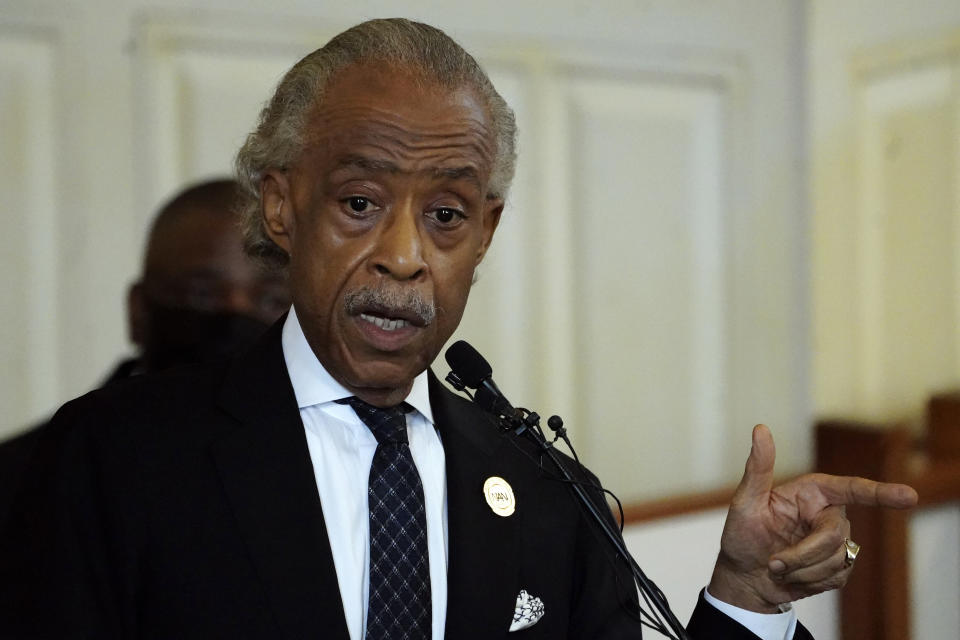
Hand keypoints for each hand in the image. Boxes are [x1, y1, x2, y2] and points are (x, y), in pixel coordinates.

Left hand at [707, 424, 917, 612]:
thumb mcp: (745, 501)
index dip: (881, 493)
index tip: (909, 497)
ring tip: (777, 568)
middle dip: (803, 554)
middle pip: (835, 534)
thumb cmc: (742, 535)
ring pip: (837, 558)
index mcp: (812, 492)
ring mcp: (836, 541)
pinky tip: (793, 577)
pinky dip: (809, 581)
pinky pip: (837, 576)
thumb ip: (758, 468)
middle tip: (774, 563)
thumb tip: (760, 428)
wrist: (745, 577)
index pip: (851, 489)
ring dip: (802, 570)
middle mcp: (828, 513)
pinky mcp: (839, 567)